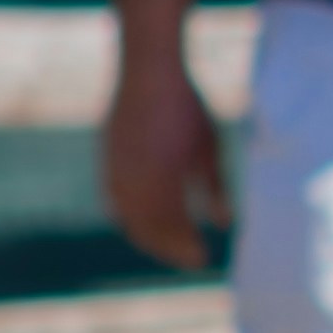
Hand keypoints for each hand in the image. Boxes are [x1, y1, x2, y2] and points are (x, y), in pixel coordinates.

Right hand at [103, 47, 229, 268]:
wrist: (148, 72)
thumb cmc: (185, 108)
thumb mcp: (208, 148)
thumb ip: (215, 188)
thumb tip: (224, 223)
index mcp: (163, 178)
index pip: (173, 226)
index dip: (185, 247)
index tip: (202, 260)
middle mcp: (135, 178)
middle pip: (148, 228)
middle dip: (168, 248)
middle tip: (189, 260)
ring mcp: (116, 170)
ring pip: (129, 218)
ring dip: (149, 236)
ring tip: (169, 247)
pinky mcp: (108, 161)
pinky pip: (115, 200)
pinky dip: (130, 218)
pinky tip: (142, 224)